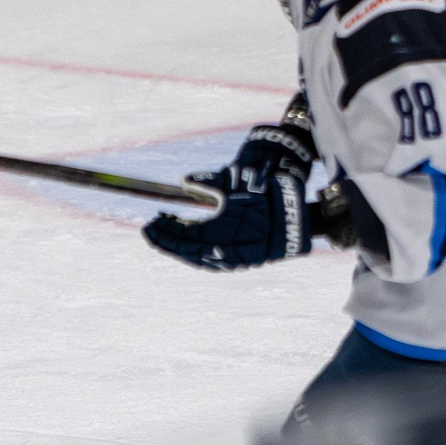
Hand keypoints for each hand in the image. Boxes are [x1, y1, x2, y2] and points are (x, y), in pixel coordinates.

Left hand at [145, 120, 316, 269]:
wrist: (295, 225)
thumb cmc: (268, 202)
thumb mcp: (238, 188)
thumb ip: (210, 184)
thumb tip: (185, 180)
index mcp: (220, 230)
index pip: (183, 233)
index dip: (164, 229)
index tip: (151, 221)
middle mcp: (221, 249)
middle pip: (185, 248)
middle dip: (166, 239)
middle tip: (151, 229)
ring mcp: (229, 260)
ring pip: (194, 257)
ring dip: (177, 248)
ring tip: (164, 235)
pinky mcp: (235, 264)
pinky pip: (206, 261)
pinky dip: (192, 253)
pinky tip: (186, 245)